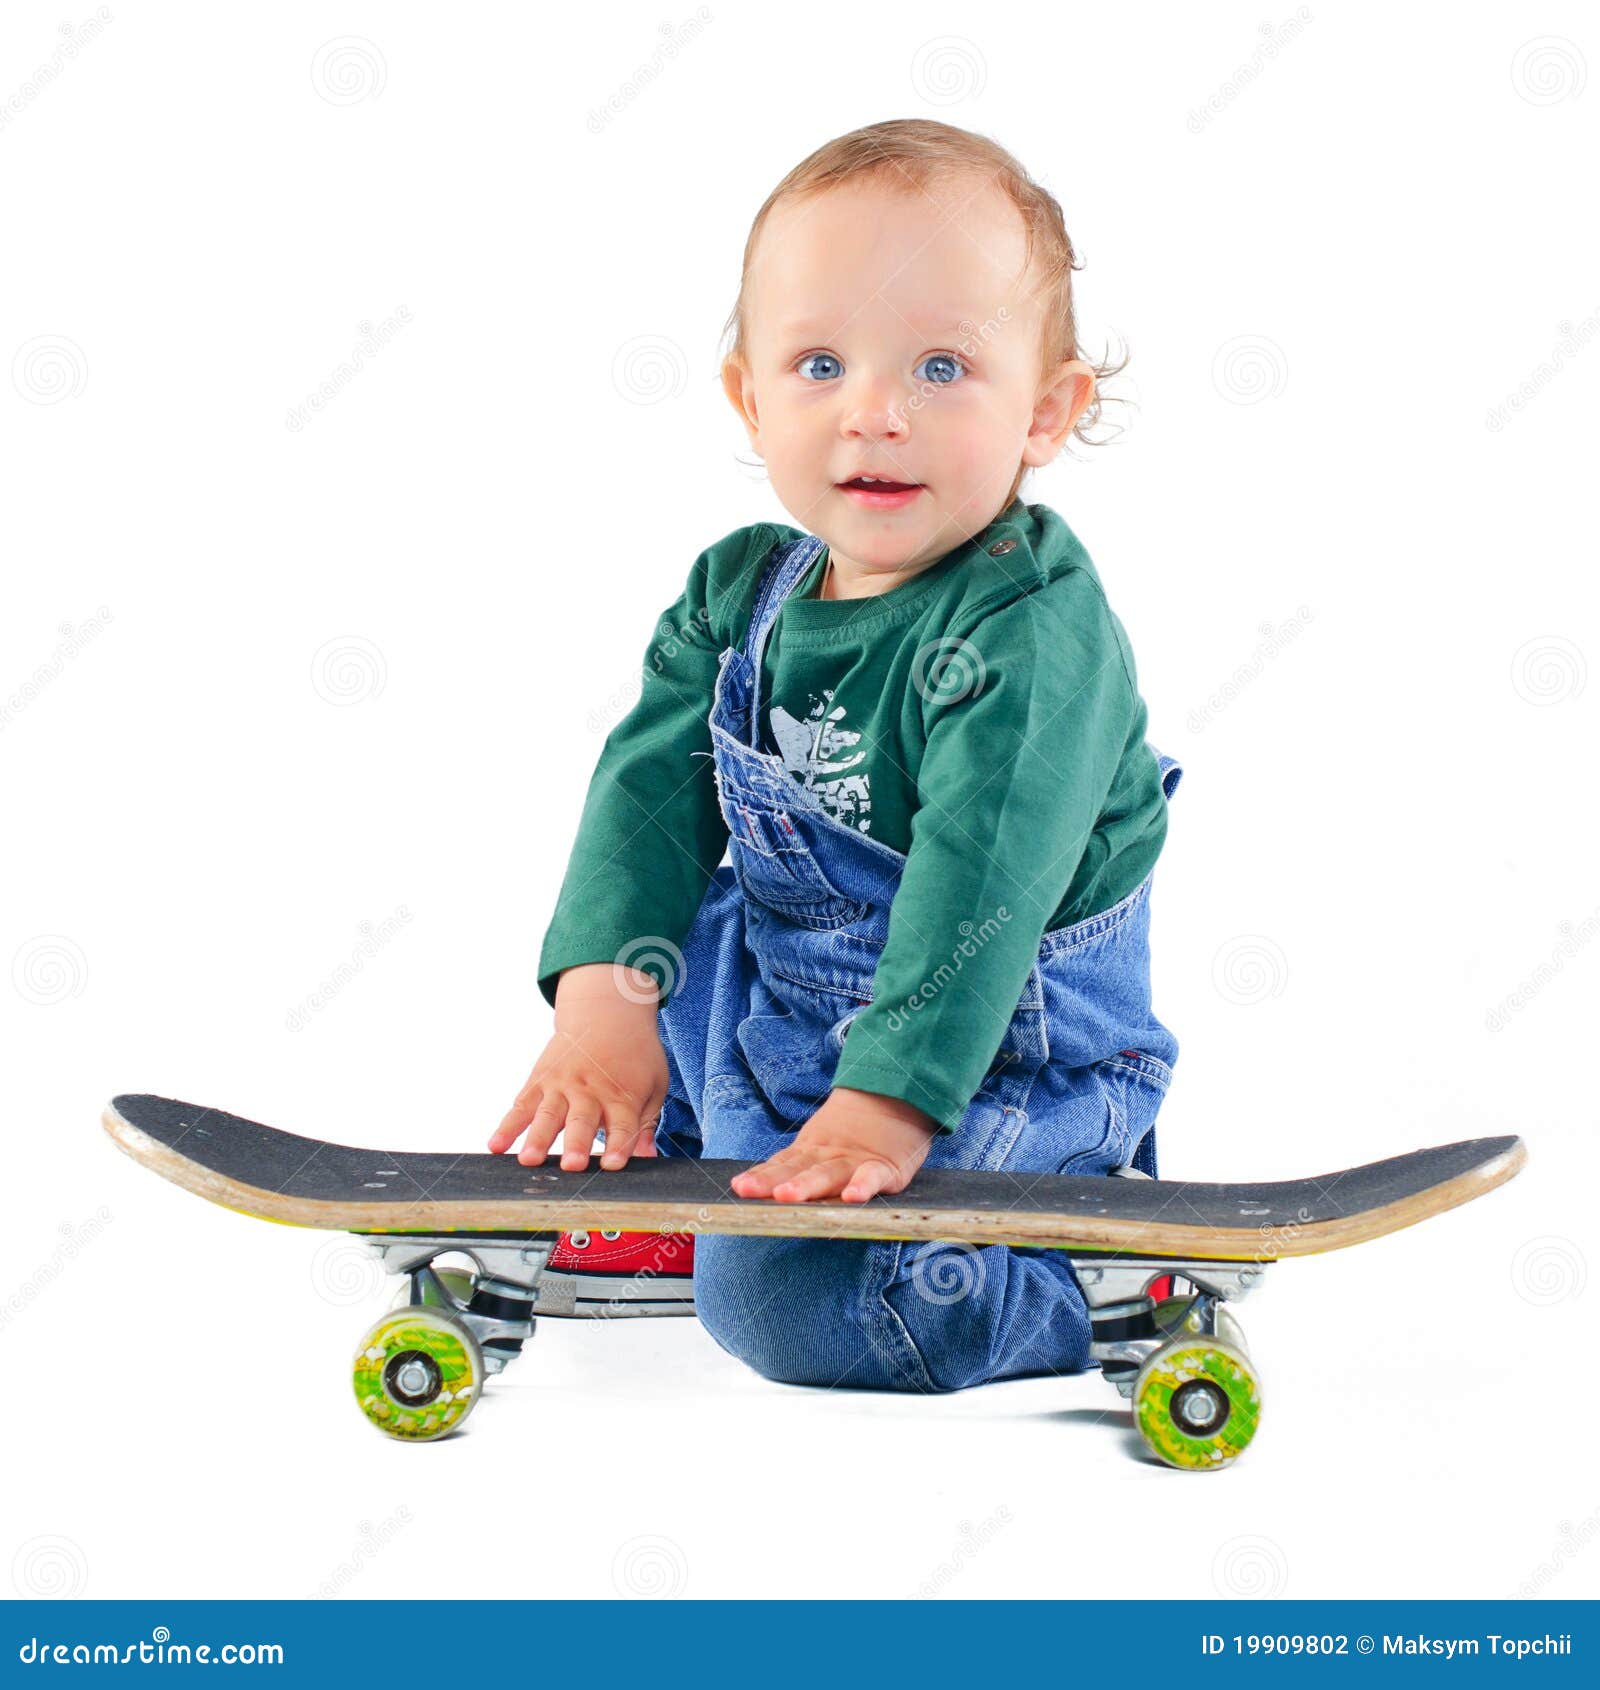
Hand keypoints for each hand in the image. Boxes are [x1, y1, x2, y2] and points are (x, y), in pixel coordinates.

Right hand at [488, 963, 668, 1168]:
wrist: (606, 1013)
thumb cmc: (635, 1055)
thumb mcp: (654, 1083)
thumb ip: (646, 1123)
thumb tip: (648, 1159)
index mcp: (622, 1094)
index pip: (622, 1124)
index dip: (618, 1145)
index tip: (611, 1166)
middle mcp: (590, 1090)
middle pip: (582, 1121)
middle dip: (576, 1145)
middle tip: (571, 1165)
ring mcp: (561, 1085)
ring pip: (548, 1115)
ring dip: (538, 1138)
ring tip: (529, 1160)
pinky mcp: (540, 1082)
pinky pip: (522, 1106)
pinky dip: (507, 1127)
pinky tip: (496, 1146)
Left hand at [729, 1086, 938, 1203]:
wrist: (896, 1094)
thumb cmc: (855, 1130)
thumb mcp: (820, 1140)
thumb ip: (795, 1164)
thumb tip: (755, 1185)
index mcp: (810, 1151)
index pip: (780, 1165)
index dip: (760, 1176)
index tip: (738, 1187)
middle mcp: (827, 1156)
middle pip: (797, 1170)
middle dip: (774, 1182)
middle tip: (753, 1192)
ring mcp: (854, 1161)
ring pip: (828, 1174)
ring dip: (807, 1185)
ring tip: (788, 1196)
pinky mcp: (885, 1168)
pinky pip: (873, 1177)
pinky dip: (863, 1185)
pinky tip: (852, 1197)